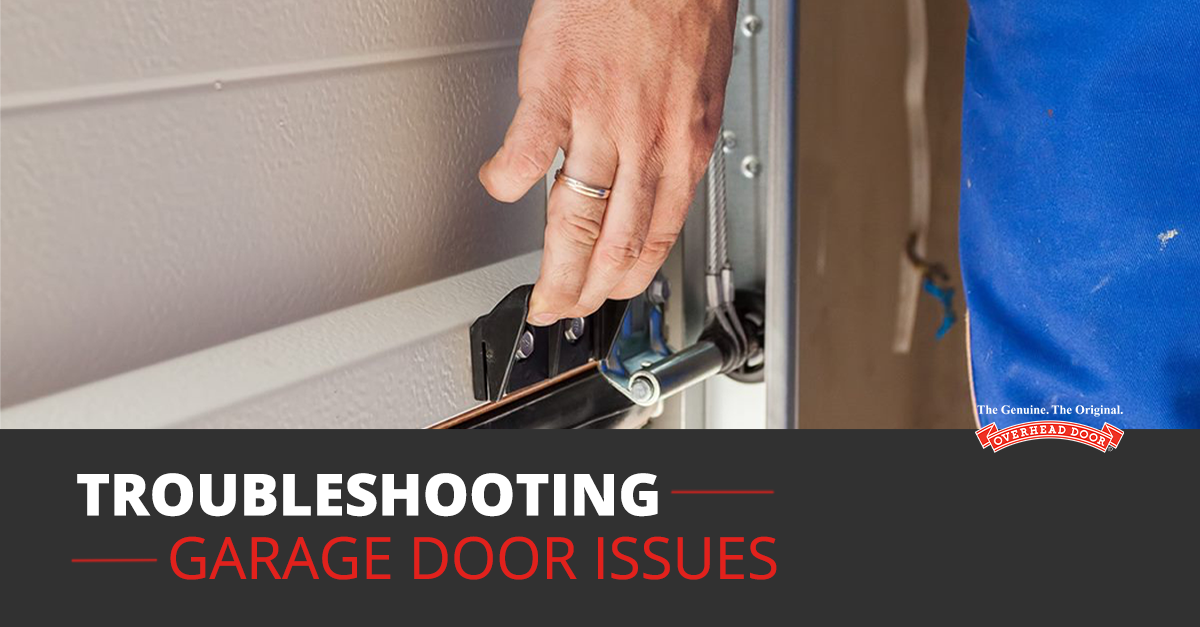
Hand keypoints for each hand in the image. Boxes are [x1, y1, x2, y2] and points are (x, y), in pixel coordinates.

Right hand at [479, 0, 737, 324]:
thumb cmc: (682, 6)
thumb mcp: (700, 89)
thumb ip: (675, 140)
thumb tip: (654, 180)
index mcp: (685, 146)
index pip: (655, 237)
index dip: (628, 280)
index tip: (609, 298)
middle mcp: (648, 143)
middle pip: (612, 243)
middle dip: (585, 291)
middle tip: (562, 310)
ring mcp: (602, 119)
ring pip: (574, 216)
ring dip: (553, 264)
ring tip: (537, 289)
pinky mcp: (558, 87)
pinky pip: (526, 150)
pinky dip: (507, 177)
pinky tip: (498, 185)